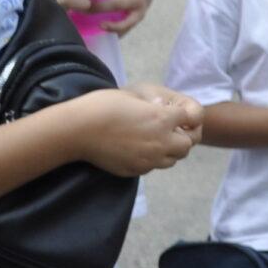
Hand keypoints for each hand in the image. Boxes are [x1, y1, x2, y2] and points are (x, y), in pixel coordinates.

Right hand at [69, 86, 200, 176]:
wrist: (76, 130)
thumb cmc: (101, 106)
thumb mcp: (132, 96)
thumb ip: (153, 105)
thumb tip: (162, 108)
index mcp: (162, 119)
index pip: (191, 119)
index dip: (186, 116)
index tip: (178, 115)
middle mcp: (160, 141)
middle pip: (186, 145)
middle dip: (182, 137)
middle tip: (170, 131)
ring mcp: (148, 159)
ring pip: (172, 160)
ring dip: (169, 151)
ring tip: (154, 142)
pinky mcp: (134, 170)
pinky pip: (152, 167)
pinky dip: (151, 160)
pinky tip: (138, 151)